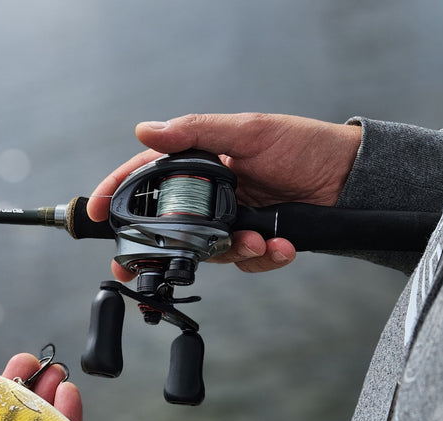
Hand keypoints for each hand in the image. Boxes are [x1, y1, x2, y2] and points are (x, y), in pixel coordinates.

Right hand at [89, 113, 361, 275]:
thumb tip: (145, 129)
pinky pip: (245, 261)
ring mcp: (231, 220)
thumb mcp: (247, 132)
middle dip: (155, 250)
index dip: (116, 193)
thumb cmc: (301, 145)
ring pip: (207, 250)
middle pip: (168, 227)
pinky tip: (280, 247)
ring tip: (258, 241)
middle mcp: (210, 195)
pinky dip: (262, 258)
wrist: (349, 179)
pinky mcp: (254, 240)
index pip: (147, 177)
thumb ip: (195, 132)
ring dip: (230, 252)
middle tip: (138, 268)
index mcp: (201, 162)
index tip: (93, 212)